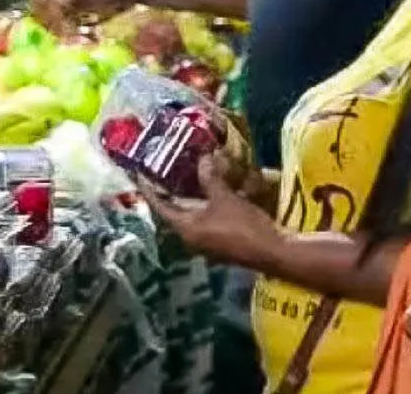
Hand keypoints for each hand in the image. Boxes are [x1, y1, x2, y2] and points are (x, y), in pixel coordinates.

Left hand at [138, 155, 283, 268]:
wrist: (271, 251)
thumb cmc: (242, 225)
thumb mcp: (225, 198)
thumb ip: (210, 178)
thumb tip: (203, 158)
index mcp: (185, 228)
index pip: (160, 207)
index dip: (149, 189)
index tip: (139, 174)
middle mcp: (191, 237)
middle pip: (174, 211)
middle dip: (171, 191)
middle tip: (166, 170)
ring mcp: (206, 242)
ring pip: (192, 215)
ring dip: (191, 198)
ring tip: (189, 176)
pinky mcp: (221, 241)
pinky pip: (207, 219)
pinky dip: (207, 204)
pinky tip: (215, 190)